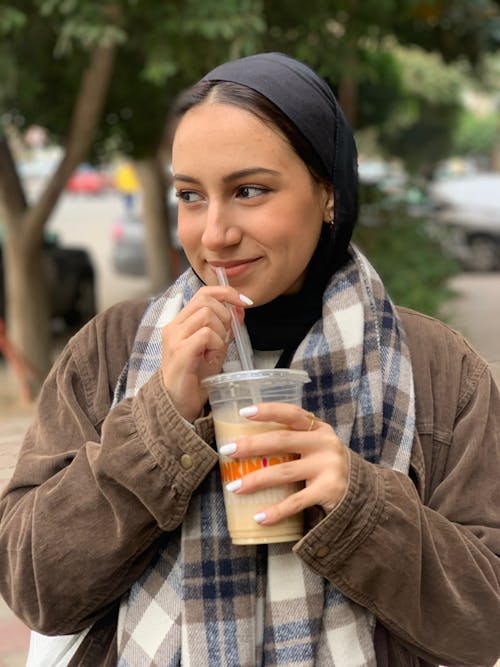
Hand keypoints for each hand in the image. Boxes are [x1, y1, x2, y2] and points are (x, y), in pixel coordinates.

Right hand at [161, 286, 250, 421]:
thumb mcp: (215, 347)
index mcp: (181, 322)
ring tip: (214, 352)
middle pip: (206, 300)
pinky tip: (211, 358)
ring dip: (219, 333)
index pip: (203, 293)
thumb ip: (225, 327)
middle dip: (225, 315)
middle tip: (225, 337)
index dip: (226, 292)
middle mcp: (174, 326)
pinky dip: (215, 344)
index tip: (244, 302)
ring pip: (207, 315)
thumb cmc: (196, 376)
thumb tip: (240, 308)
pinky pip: (206, 334)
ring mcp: (174, 338)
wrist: (180, 403)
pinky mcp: (179, 351)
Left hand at [221, 403, 349, 523]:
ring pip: (284, 472)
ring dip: (255, 480)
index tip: (243, 412)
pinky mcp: (329, 491)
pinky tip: (258, 517)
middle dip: (251, 445)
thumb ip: (294, 440)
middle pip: (282, 440)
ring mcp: (328, 467)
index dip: (268, 411)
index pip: (291, 413)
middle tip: (227, 450)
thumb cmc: (326, 465)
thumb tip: (246, 442)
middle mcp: (325, 443)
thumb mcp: (316, 446)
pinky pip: (296, 502)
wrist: (361, 493)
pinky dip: (276, 511)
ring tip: (233, 487)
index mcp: (318, 428)